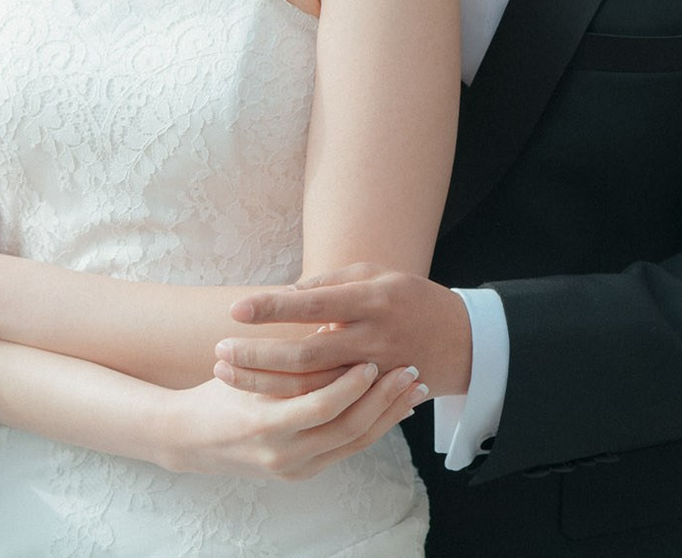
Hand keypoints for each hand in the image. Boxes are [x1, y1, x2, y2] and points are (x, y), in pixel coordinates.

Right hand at [165, 361, 432, 479]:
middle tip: (411, 371)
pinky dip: (373, 427)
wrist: (187, 440)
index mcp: (265, 425)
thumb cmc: (218, 392)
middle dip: (384, 400)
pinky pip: (347, 450)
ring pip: (354, 442)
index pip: (323, 405)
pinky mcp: (301, 474)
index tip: (378, 356)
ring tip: (414, 388)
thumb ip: (289, 355)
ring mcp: (293, 468)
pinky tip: (395, 408)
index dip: (354, 382)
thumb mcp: (245, 370)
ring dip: (388, 415)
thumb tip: (334, 321)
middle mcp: (282, 454)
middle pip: (347, 428)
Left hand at [215, 266, 470, 398]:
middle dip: (257, 357)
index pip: (312, 305)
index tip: (236, 309)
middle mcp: (372, 339)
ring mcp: (374, 374)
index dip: (272, 308)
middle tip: (220, 351)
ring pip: (310, 388)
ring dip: (264, 383)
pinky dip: (291, 400)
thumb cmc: (407, 299)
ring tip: (227, 373)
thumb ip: (329, 286)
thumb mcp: (374, 277)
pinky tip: (260, 394)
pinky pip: (326, 405)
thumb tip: (283, 297)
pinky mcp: (371, 399)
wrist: (461, 340)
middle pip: (304, 357)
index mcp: (371, 300)